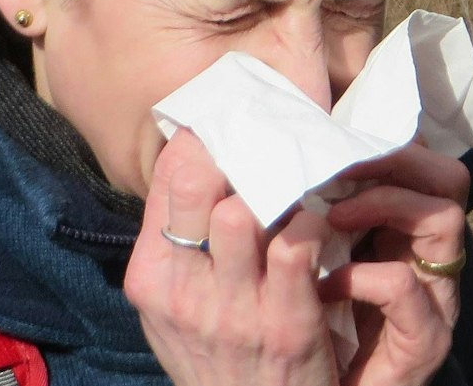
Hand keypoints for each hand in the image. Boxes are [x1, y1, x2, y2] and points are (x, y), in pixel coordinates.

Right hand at [127, 131, 337, 385]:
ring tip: (300, 186)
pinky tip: (320, 225)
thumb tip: (196, 147)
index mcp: (152, 276)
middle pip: (203, 184)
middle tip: (272, 145)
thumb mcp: (174, 301)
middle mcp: (185, 292)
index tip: (238, 121)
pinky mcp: (286, 324)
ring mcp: (234, 310)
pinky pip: (298, 244)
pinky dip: (314, 224)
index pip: (172, 175)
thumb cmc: (215, 350)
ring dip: (282, 189)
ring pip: (248, 210)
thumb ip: (177, 236)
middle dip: (242, 154)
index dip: (209, 136)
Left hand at [323, 144, 470, 385]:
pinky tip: (326, 287)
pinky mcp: (426, 340)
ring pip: (443, 215)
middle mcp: (434, 261)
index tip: (333, 135)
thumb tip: (277, 154)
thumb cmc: (318, 341)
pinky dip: (361, 277)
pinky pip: (404, 285)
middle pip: (449, 177)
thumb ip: (313, 218)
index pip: (425, 162)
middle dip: (392, 157)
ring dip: (381, 203)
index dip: (388, 140)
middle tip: (336, 162)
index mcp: (409, 236)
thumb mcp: (315, 266)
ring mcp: (438, 300)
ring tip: (329, 217)